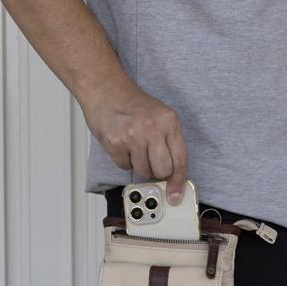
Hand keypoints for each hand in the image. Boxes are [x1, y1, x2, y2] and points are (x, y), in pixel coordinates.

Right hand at [81, 82, 187, 204]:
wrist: (106, 90)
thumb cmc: (134, 106)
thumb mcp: (161, 118)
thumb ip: (169, 144)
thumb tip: (173, 178)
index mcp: (169, 121)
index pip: (180, 160)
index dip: (178, 181)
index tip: (176, 195)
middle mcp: (153, 128)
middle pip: (162, 170)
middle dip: (156, 171)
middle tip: (149, 158)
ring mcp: (133, 136)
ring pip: (143, 172)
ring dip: (139, 165)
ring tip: (134, 146)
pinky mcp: (115, 142)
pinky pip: (124, 166)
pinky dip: (123, 159)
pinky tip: (122, 143)